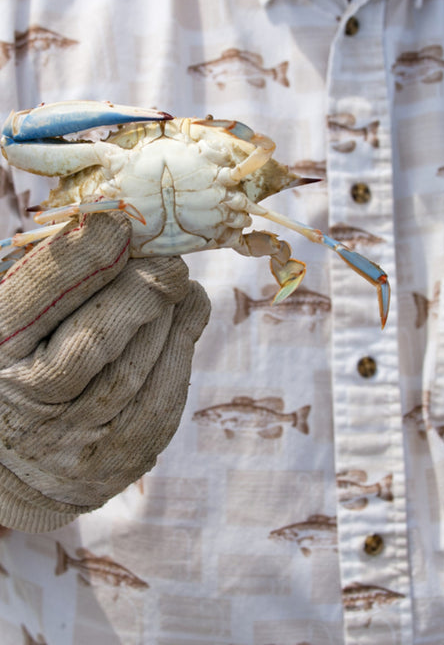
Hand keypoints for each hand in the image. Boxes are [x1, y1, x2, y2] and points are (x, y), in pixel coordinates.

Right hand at [0, 212, 209, 531]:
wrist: (15, 462)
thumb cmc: (17, 360)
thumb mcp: (11, 312)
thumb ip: (48, 273)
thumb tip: (108, 223)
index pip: (38, 302)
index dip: (85, 259)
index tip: (120, 223)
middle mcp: (29, 403)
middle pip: (98, 337)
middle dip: (142, 287)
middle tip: (168, 256)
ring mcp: (80, 438)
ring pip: (142, 361)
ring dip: (170, 311)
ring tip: (173, 279)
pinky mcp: (127, 453)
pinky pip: (169, 388)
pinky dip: (184, 341)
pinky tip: (183, 311)